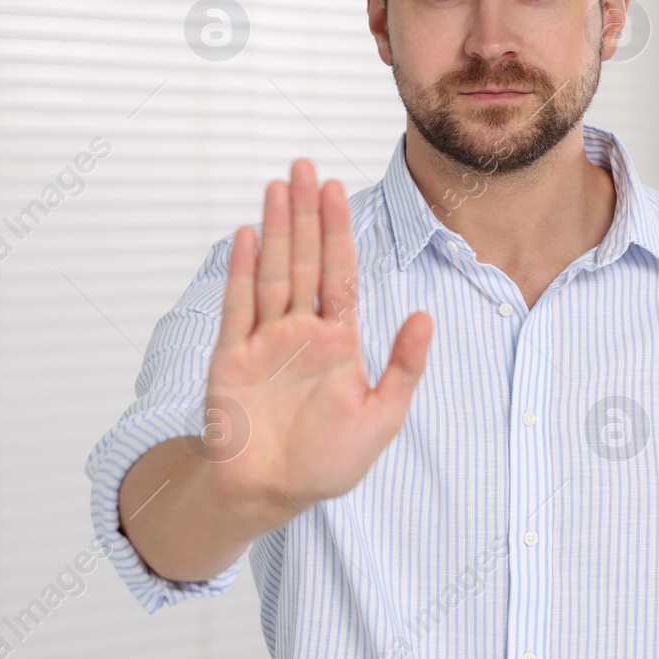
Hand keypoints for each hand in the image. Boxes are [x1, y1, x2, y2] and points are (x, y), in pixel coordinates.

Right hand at [201, 159, 432, 514]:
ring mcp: (265, 340)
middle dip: (307, 213)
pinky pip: (239, 306)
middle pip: (305, 260)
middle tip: (305, 165)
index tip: (337, 190)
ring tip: (278, 186)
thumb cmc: (328, 462)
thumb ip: (403, 367)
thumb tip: (425, 317)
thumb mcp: (381, 417)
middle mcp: (300, 332)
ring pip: (273, 272)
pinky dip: (243, 271)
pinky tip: (249, 234)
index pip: (339, 273)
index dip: (339, 231)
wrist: (271, 493)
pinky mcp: (233, 357)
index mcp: (338, 341)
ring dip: (277, 229)